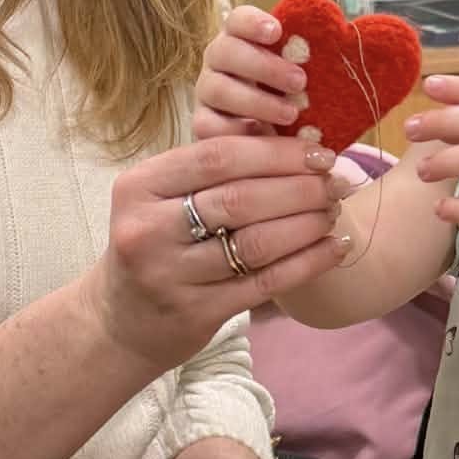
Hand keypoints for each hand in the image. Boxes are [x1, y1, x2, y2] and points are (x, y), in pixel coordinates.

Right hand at [77, 133, 349, 372]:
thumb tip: (300, 137)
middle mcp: (148, 230)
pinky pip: (266, 282)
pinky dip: (308, 262)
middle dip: (300, 188)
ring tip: (334, 212)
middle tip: (337, 182)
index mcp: (139, 186)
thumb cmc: (157, 244)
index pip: (218, 156)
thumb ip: (216, 168)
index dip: (277, 152)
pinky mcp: (196, 313)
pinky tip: (334, 248)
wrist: (121, 320)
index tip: (319, 152)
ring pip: (257, 244)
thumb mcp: (164, 198)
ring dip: (307, 225)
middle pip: (241, 199)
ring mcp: (170, 276)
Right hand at [194, 5, 307, 138]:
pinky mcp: (203, 125)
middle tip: (299, 81)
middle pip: (224, 51)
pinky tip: (262, 137)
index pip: (237, 21)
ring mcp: (207, 94)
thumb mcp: (308, 75)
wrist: (280, 144)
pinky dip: (236, 131)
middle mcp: (219, 63)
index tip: (277, 32)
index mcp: (241, 40)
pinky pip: (208, 126)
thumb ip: (318, 57)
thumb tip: (352, 34)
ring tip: (291, 114)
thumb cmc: (296, 99)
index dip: (253, 22)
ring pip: (217, 89)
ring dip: (255, 101)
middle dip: (262, 65)